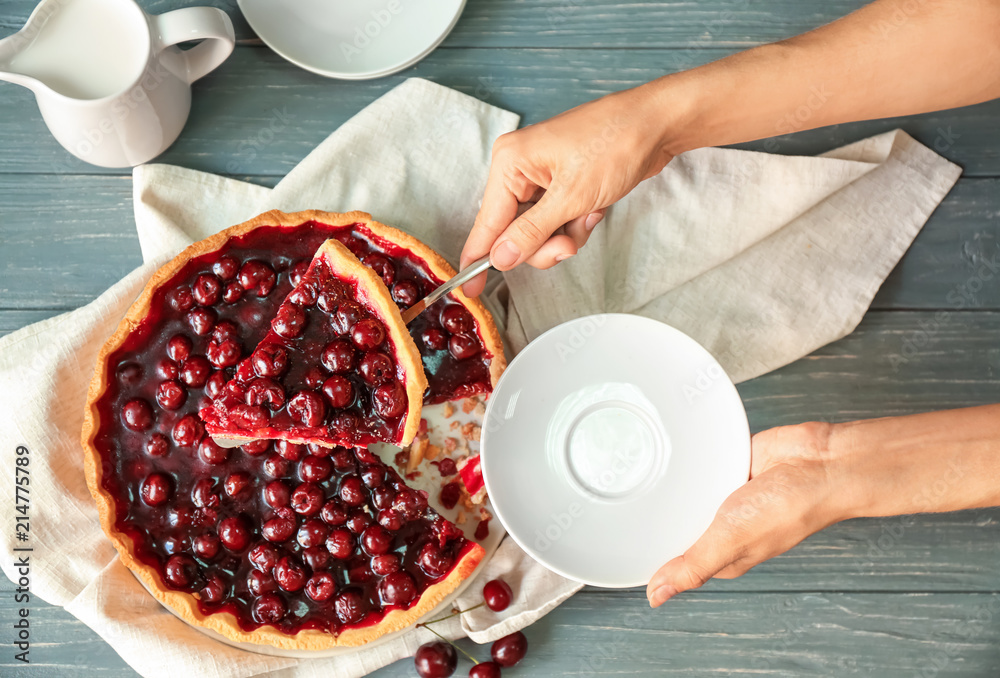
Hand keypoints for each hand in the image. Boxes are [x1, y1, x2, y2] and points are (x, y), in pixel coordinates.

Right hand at [460, 82, 677, 296]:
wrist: (657, 125)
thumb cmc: (617, 143)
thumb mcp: (572, 197)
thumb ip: (531, 232)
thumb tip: (501, 257)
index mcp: (510, 162)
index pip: (486, 222)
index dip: (479, 259)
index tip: (469, 290)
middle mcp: (520, 168)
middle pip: (513, 232)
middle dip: (544, 244)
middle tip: (568, 244)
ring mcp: (542, 177)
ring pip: (539, 231)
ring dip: (566, 234)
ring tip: (589, 215)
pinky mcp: (563, 184)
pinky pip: (558, 221)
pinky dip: (577, 223)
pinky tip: (595, 208)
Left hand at [646, 405, 999, 606]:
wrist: (821, 463)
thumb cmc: (788, 507)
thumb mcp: (732, 540)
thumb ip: (694, 566)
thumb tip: (657, 597)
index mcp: (721, 554)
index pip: (673, 559)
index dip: (647, 553)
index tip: (617, 542)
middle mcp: (722, 526)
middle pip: (676, 524)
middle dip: (654, 515)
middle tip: (621, 498)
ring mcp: (726, 495)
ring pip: (686, 493)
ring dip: (673, 484)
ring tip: (642, 471)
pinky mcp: (730, 466)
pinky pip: (702, 464)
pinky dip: (692, 460)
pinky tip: (675, 454)